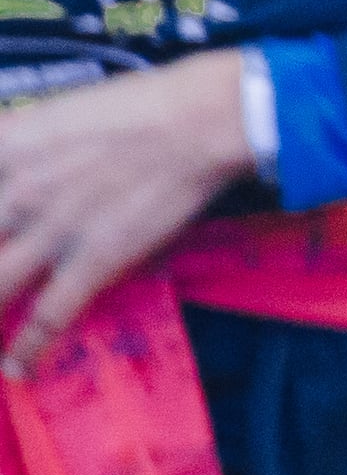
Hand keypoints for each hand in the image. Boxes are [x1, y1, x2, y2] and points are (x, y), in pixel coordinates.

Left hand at [0, 57, 256, 375]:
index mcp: (6, 148)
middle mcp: (15, 192)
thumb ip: (18, 140)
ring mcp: (52, 230)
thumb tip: (6, 155)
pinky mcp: (93, 259)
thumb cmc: (140, 105)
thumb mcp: (57, 112)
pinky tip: (15, 369)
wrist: (200, 119)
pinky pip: (50, 314)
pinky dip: (28, 348)